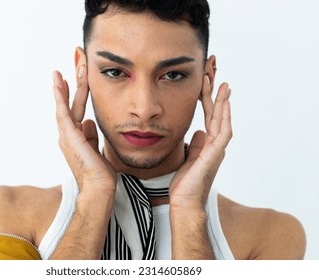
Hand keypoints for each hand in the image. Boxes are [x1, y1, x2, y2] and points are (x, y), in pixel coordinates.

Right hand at [52, 66, 116, 194]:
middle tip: (73, 66)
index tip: (77, 81)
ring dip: (64, 87)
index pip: (75, 111)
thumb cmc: (99, 174)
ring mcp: (67, 136)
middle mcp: (68, 135)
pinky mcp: (69, 136)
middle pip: (69, 105)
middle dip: (69, 85)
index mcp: (75, 138)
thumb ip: (91, 136)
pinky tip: (59, 83)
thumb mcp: (96, 149)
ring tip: (62, 70)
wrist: (99, 188)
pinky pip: (63, 112)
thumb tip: (88, 122)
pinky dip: (60, 97)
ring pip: (64, 105)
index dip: (76, 94)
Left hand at [169, 76, 231, 209]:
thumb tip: (198, 131)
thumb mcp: (189, 158)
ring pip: (222, 120)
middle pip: (218, 114)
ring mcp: (216, 150)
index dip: (209, 100)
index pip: (209, 117)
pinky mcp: (214, 155)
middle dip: (217, 94)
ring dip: (222, 102)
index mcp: (207, 144)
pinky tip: (224, 104)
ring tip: (221, 83)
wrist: (184, 202)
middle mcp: (214, 145)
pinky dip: (224, 118)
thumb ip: (196, 144)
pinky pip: (222, 133)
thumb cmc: (185, 183)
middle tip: (216, 75)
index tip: (207, 83)